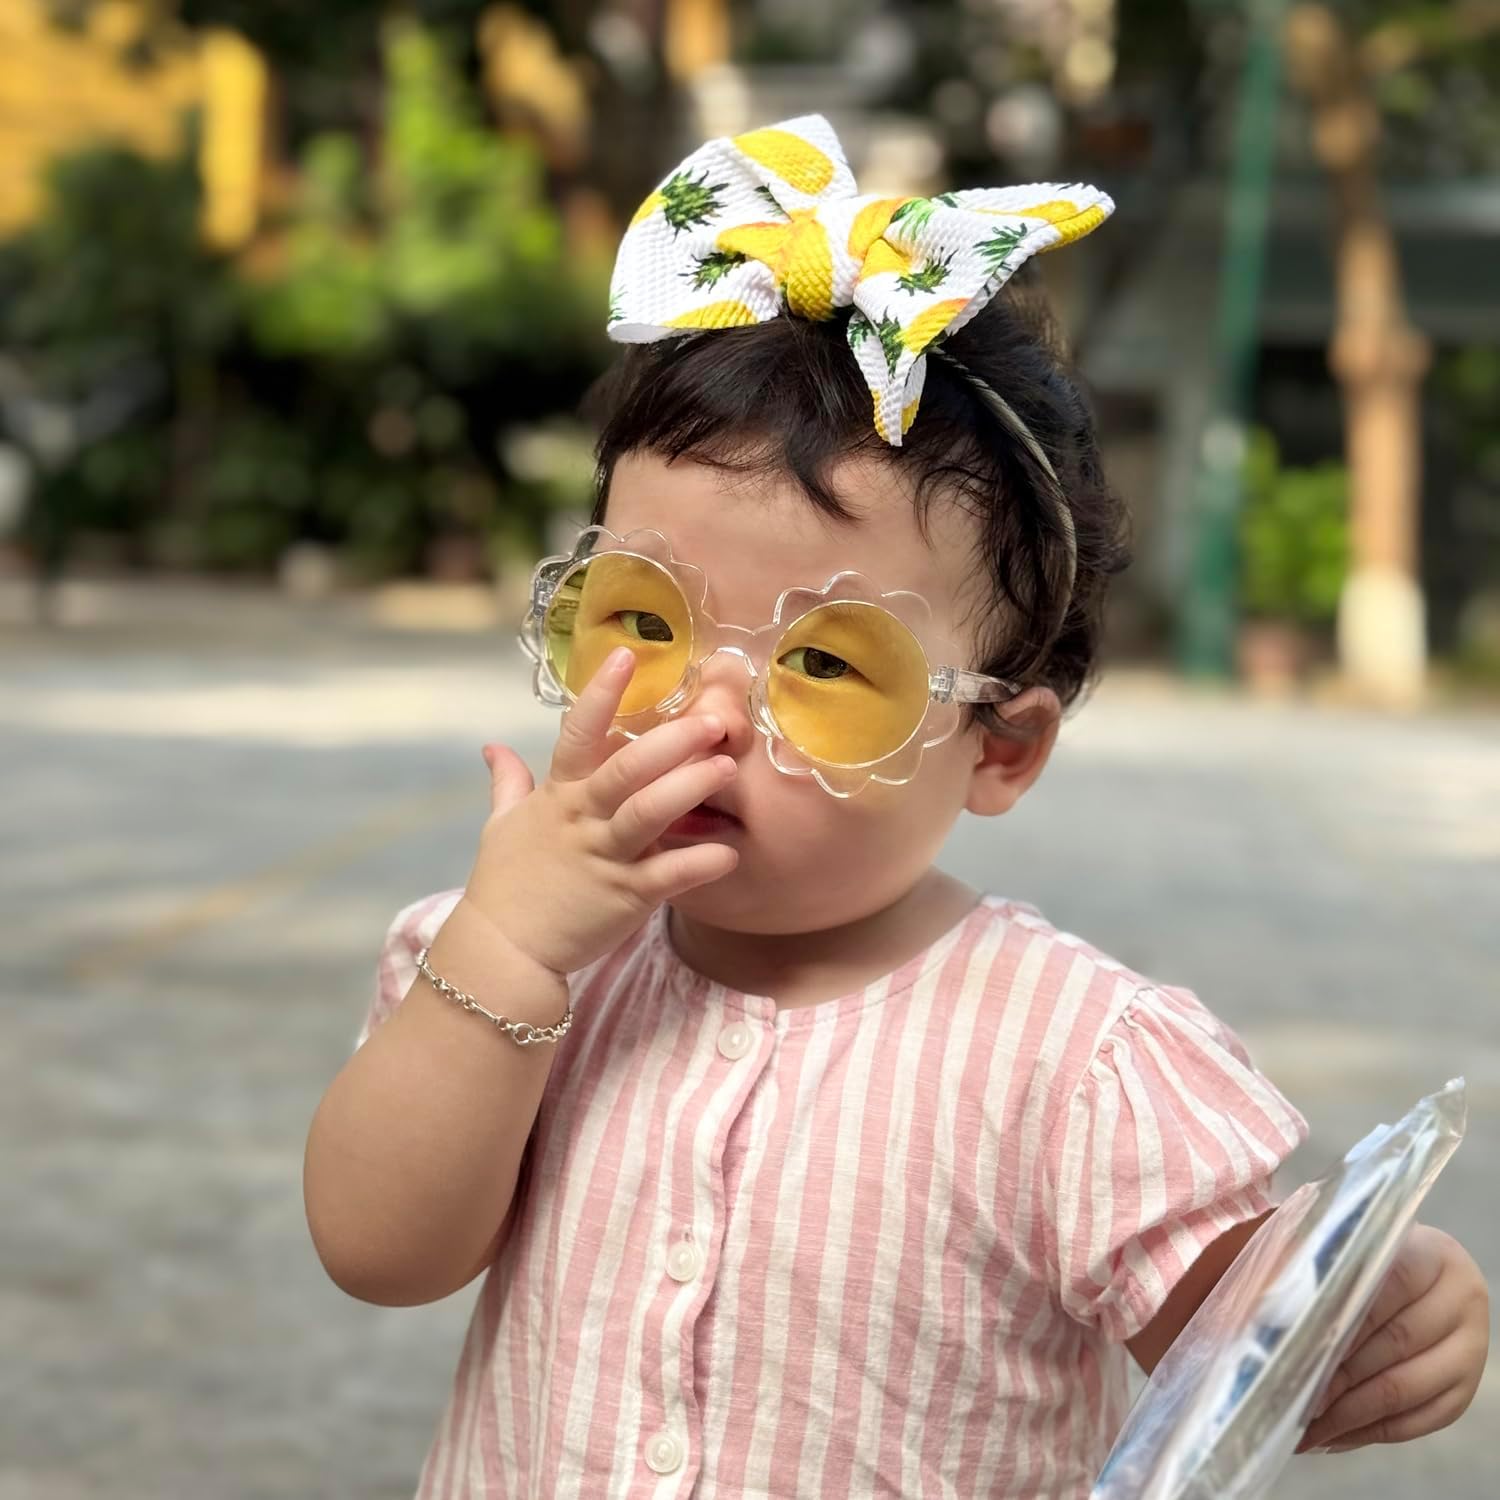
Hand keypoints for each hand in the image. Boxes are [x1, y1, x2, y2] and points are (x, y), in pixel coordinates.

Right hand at [461, 646, 737, 976]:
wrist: (503, 951)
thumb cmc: (506, 884)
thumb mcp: (501, 826)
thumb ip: (507, 782)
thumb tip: (492, 746)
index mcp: (559, 795)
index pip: (578, 733)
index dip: (601, 694)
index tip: (625, 655)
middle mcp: (583, 820)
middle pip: (627, 770)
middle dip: (671, 741)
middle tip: (712, 719)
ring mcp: (605, 858)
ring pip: (648, 814)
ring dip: (690, 789)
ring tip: (726, 768)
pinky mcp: (624, 898)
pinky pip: (666, 877)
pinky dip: (698, 864)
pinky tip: (729, 852)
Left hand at [1296, 1223, 1489, 1453]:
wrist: (1422, 1279)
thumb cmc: (1368, 1258)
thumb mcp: (1348, 1246)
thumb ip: (1315, 1265)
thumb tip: (1266, 1310)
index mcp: (1434, 1255)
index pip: (1389, 1285)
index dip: (1344, 1318)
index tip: (1300, 1345)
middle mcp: (1463, 1301)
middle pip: (1396, 1343)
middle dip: (1339, 1374)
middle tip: (1294, 1393)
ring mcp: (1470, 1351)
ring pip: (1406, 1389)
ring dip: (1350, 1412)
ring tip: (1305, 1424)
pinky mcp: (1465, 1391)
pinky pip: (1418, 1421)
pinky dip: (1370, 1431)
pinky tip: (1332, 1434)